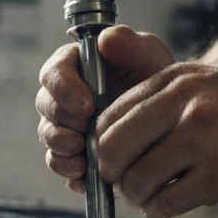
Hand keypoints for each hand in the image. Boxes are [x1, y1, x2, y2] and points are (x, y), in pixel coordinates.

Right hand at [36, 26, 174, 193]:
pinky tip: (86, 177)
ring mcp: (67, 127)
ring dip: (62, 150)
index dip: (63, 90)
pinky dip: (70, 173)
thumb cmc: (153, 75)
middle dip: (63, 122)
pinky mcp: (74, 154)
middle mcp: (63, 97)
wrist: (170, 111)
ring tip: (82, 158)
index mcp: (73, 67)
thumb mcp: (145, 53)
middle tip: (86, 131)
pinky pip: (62, 165)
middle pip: (46, 108)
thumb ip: (125, 42)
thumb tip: (105, 40)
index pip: (53, 74)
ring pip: (50, 139)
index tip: (87, 105)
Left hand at [94, 62, 217, 217]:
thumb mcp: (209, 84)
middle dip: (113, 175)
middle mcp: (187, 104)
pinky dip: (159, 210)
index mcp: (177, 80)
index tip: (111, 161)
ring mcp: (205, 140)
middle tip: (125, 184)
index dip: (102, 147)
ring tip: (152, 196)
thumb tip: (115, 134)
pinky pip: (167, 202)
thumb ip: (163, 102)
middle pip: (114, 149)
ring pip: (137, 180)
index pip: (109, 117)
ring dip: (138, 197)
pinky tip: (168, 205)